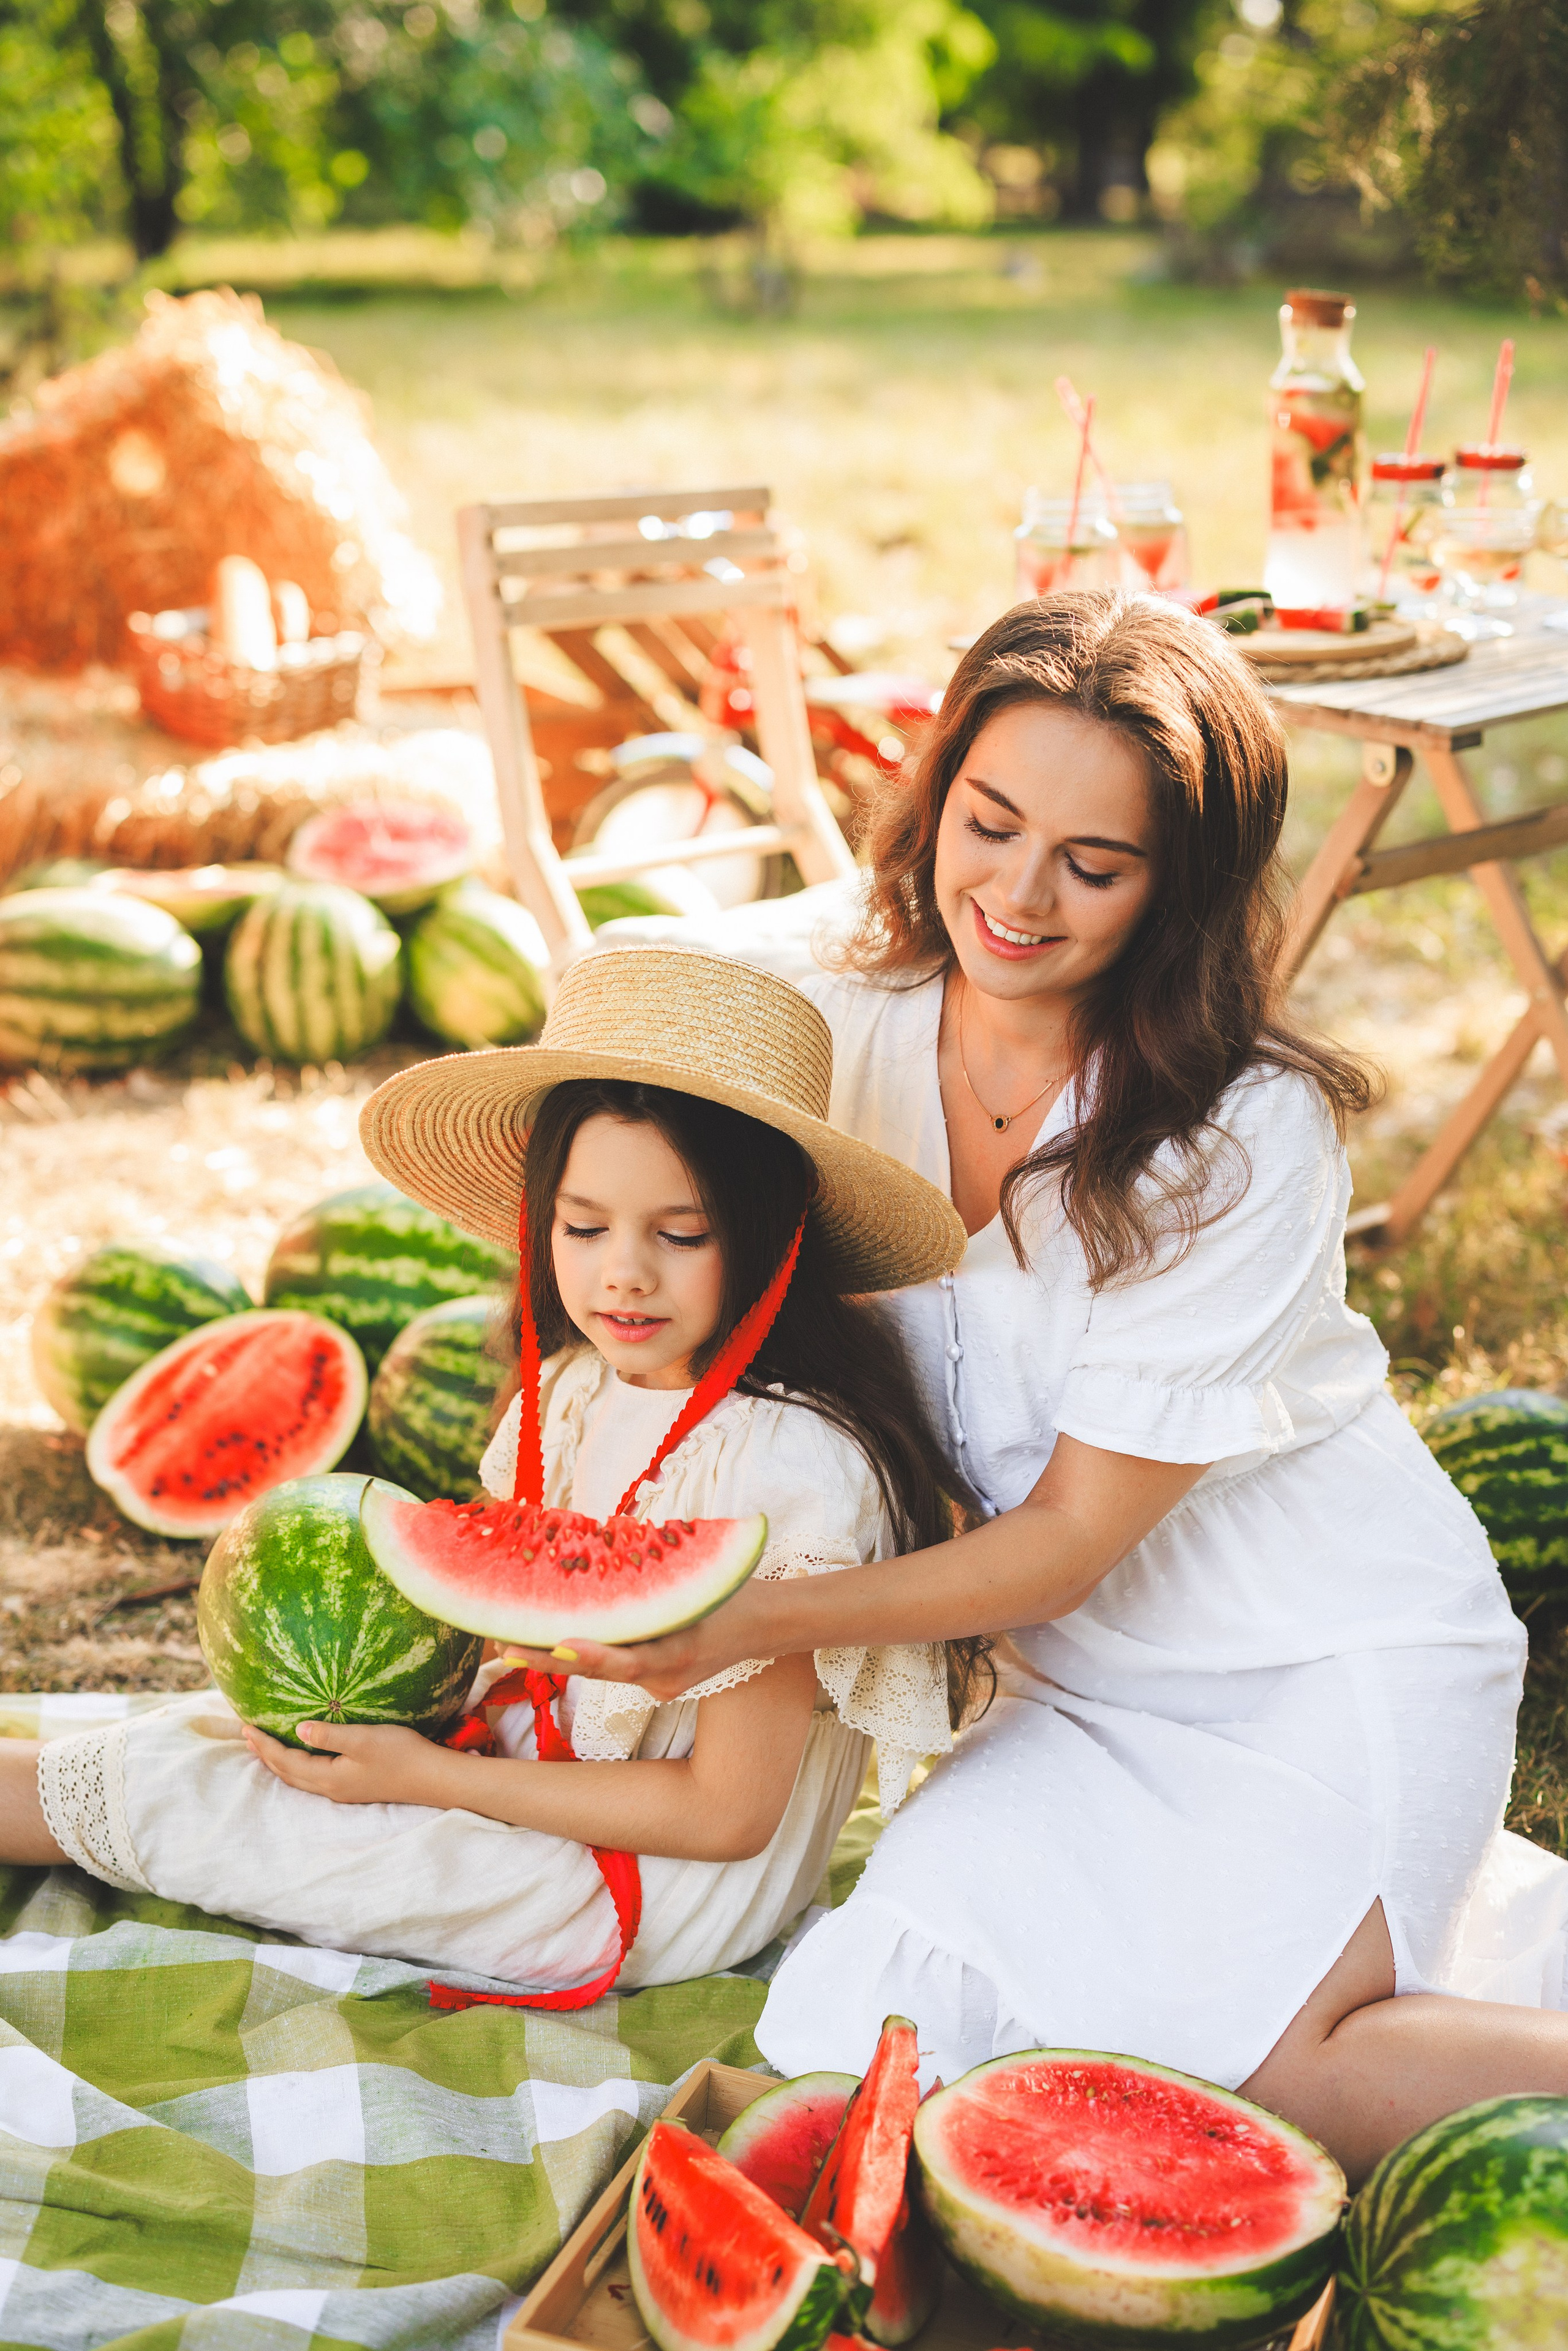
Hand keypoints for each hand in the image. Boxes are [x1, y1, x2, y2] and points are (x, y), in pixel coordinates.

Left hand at [242, 1720, 447, 1806]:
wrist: (432, 1778)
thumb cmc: (400, 1754)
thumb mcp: (364, 1739)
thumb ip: (330, 1735)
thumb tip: (297, 1730)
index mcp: (329, 1777)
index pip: (286, 1761)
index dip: (264, 1745)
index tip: (246, 1728)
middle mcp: (331, 1788)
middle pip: (287, 1774)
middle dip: (265, 1755)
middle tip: (247, 1736)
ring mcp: (343, 1790)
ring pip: (299, 1778)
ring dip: (279, 1763)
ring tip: (265, 1748)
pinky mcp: (354, 1787)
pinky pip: (313, 1778)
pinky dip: (297, 1766)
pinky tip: (302, 1756)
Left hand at [493, 1576, 794, 1703]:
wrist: (769, 1625)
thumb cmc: (734, 1591)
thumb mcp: (701, 1575)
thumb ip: (660, 1569)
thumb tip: (613, 1538)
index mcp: (679, 1652)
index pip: (627, 1660)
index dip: (590, 1654)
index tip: (557, 1644)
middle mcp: (665, 1678)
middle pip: (599, 1670)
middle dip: (549, 1658)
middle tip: (502, 1646)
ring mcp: (659, 1686)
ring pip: (600, 1669)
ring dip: (558, 1655)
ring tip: (509, 1640)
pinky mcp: (655, 1683)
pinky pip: (613, 1665)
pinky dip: (584, 1650)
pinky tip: (547, 1635)